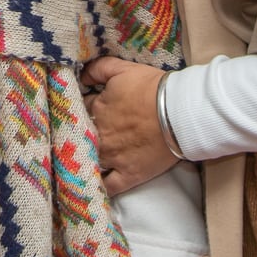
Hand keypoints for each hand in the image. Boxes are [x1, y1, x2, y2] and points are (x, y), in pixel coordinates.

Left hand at [83, 56, 177, 194]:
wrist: (179, 112)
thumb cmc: (152, 88)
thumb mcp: (122, 68)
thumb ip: (98, 69)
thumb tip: (81, 76)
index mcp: (96, 110)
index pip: (77, 110)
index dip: (79, 110)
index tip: (81, 111)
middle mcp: (100, 136)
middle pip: (79, 138)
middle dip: (77, 136)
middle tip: (77, 136)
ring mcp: (113, 158)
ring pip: (89, 163)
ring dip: (83, 162)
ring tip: (79, 163)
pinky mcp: (129, 175)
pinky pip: (108, 187)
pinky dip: (99, 187)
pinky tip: (94, 186)